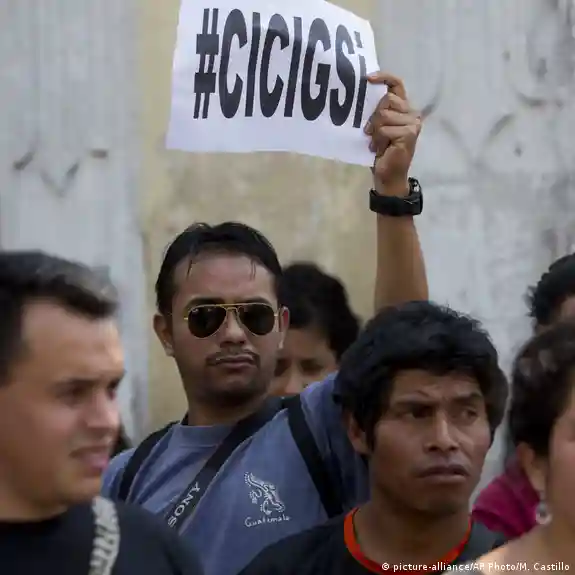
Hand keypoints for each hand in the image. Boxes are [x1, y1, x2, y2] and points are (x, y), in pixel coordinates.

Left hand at [364, 73, 421, 195]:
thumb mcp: (376, 127)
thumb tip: (363, 94)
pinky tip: (380, 149)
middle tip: (370, 133)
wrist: (387, 175)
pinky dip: (378, 140)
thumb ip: (377, 112)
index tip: (367, 78)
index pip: (396, 84)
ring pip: (383, 115)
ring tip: (377, 144)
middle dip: (373, 117)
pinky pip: (384, 129)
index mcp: (403, 108)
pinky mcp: (409, 133)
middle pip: (386, 100)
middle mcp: (411, 113)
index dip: (384, 78)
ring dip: (375, 131)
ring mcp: (413, 123)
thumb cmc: (380, 151)